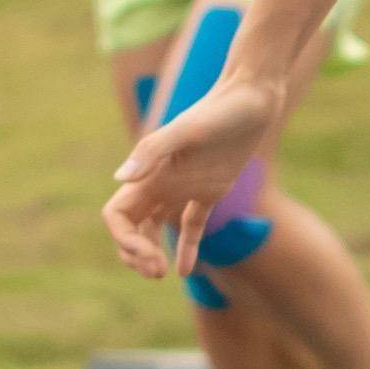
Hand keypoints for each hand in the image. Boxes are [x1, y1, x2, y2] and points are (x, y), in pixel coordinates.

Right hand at [103, 72, 287, 278]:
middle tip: (157, 272)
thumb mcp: (188, 129)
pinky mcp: (211, 189)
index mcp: (151, 173)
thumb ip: (152, 150)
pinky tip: (185, 272)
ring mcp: (186, 186)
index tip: (149, 256)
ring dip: (151, 252)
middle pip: (132, 227)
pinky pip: (192, 225)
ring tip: (164, 273)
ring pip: (155, 227)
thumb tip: (119, 178)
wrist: (252, 95)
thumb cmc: (221, 109)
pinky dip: (186, 249)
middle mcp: (162, 181)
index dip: (124, 240)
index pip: (117, 215)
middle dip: (135, 253)